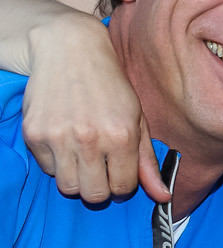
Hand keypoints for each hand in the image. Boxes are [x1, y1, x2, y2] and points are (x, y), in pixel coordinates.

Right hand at [22, 16, 168, 202]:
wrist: (70, 50)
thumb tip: (163, 197)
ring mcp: (58, 137)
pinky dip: (57, 162)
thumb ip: (148, 161)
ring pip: (68, 187)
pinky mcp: (34, 134)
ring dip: (78, 177)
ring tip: (84, 155)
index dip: (124, 184)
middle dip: (100, 187)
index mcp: (121, 136)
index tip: (120, 173)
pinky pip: (47, 168)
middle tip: (102, 169)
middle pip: (93, 195)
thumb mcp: (137, 118)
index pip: (123, 187)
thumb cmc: (110, 85)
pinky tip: (65, 140)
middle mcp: (89, 139)